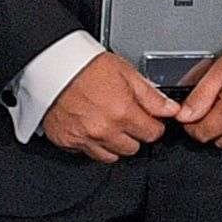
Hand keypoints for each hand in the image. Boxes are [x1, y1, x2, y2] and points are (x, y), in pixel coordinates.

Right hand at [38, 53, 180, 162]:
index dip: (153, 125)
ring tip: (108, 123)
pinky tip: (91, 128)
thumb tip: (170, 109)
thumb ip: (150, 95)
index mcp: (122, 112)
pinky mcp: (68, 142)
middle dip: (134, 135)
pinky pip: (88, 154)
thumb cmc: (85, 65)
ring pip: (112, 156)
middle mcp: (105, 130)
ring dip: (115, 143)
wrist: (51, 66)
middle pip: (133, 148)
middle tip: (126, 118)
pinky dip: (93, 145)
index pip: (152, 134)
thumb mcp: (126, 72)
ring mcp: (85, 139)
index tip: (149, 119)